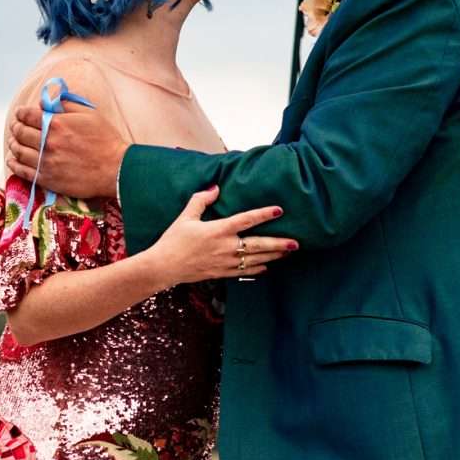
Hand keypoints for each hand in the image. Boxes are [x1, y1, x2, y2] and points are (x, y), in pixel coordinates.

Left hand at [7, 96, 125, 198]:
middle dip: (15, 127)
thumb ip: (65, 104)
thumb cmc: (104, 139)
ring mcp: (46, 162)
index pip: (27, 115)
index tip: (20, 113)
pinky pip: (22, 171)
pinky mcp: (47, 179)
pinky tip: (12, 160)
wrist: (116, 169)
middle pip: (20, 132)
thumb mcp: (88, 113)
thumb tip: (44, 102)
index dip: (21, 113)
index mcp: (56, 124)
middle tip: (15, 126)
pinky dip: (14, 164)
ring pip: (18, 151)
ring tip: (13, 141)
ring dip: (13, 144)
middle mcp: (47, 142)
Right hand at [149, 187, 295, 281]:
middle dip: (278, 244)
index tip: (279, 210)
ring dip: (273, 256)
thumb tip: (215, 187)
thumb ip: (201, 200)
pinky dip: (257, 269)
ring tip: (287, 253)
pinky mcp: (221, 273)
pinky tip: (267, 267)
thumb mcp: (185, 216)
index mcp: (218, 230)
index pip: (246, 220)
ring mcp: (225, 262)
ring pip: (255, 260)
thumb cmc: (173, 240)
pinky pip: (244, 272)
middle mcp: (225, 247)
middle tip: (295, 242)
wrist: (164, 266)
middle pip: (258, 245)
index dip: (263, 214)